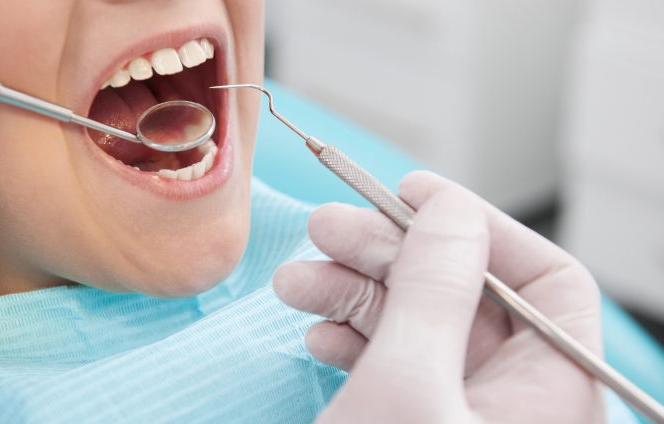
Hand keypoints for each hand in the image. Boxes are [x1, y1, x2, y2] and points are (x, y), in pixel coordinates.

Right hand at [274, 171, 603, 422]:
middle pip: (462, 293)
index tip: (412, 192)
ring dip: (352, 294)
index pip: (545, 279)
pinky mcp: (417, 422)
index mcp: (551, 389)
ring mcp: (461, 411)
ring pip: (416, 325)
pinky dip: (352, 342)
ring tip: (296, 281)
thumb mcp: (410, 384)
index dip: (480, 225)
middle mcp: (514, 396)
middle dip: (386, 254)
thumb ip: (433, 291)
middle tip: (325, 228)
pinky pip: (393, 364)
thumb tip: (450, 209)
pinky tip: (318, 334)